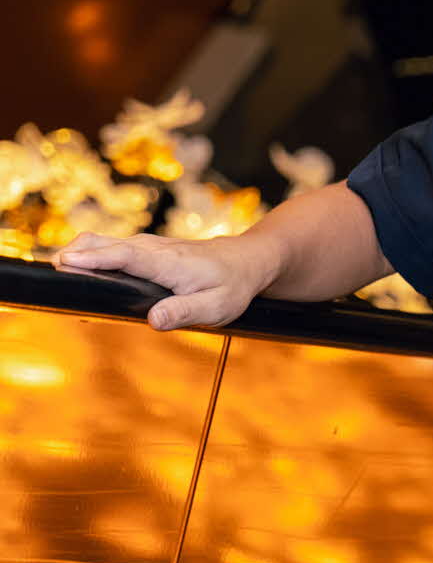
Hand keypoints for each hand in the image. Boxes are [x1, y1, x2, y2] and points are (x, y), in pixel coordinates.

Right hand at [53, 231, 277, 330]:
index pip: (126, 256)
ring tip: (59, 276)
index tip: (67, 262)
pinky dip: (88, 255)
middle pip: (104, 244)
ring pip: (102, 242)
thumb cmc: (233, 286)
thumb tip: (153, 320)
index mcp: (169, 262)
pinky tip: (75, 271)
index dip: (95, 258)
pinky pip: (108, 248)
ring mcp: (146, 246)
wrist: (247, 260)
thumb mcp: (218, 307)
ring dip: (78, 254)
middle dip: (75, 255)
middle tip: (55, 275)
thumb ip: (185, 312)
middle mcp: (153, 249)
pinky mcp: (142, 249)